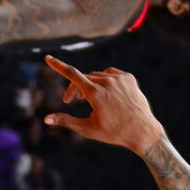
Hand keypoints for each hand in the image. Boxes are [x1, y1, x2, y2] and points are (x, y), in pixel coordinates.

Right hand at [42, 55, 164, 154]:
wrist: (142, 131)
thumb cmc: (113, 132)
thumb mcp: (87, 128)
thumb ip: (66, 121)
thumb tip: (46, 119)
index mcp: (95, 93)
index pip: (72, 74)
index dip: (58, 65)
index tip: (48, 58)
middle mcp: (107, 82)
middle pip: (83, 79)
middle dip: (74, 88)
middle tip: (70, 101)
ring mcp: (119, 78)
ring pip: (97, 76)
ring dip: (89, 85)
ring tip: (90, 100)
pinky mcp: (129, 77)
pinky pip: (111, 74)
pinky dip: (104, 81)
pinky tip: (105, 93)